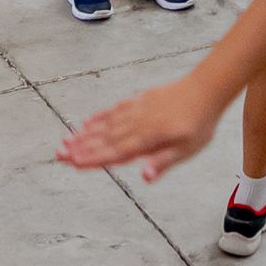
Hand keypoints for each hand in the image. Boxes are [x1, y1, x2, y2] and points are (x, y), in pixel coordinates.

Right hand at [56, 76, 223, 181]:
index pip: (116, 152)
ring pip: (106, 124)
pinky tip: (87, 122)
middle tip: (58, 154)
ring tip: (65, 140)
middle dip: (81, 147)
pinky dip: (100, 117)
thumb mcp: (187, 149)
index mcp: (148, 137)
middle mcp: (138, 123)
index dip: (94, 158)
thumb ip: (162, 161)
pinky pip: (115, 109)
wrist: (207, 88)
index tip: (73, 163)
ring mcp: (137, 109)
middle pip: (105, 138)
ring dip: (85, 133)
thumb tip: (143, 177)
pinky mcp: (140, 99)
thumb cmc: (200, 123)